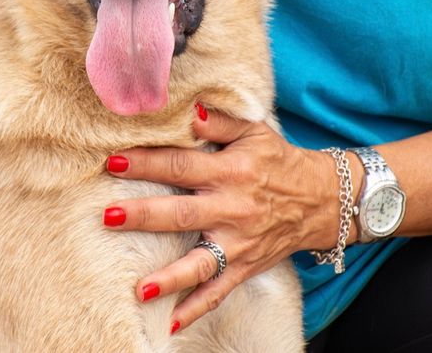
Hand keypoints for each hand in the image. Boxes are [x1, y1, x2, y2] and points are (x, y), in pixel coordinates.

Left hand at [102, 105, 348, 332]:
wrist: (322, 200)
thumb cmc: (278, 161)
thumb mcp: (254, 131)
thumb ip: (220, 120)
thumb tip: (188, 109)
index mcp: (230, 171)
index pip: (182, 165)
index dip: (147, 163)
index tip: (113, 162)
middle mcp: (233, 208)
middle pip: (183, 214)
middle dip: (145, 215)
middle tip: (109, 215)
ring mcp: (239, 242)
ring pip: (201, 262)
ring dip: (169, 276)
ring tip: (139, 287)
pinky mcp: (246, 266)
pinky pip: (219, 291)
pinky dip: (197, 308)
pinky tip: (171, 323)